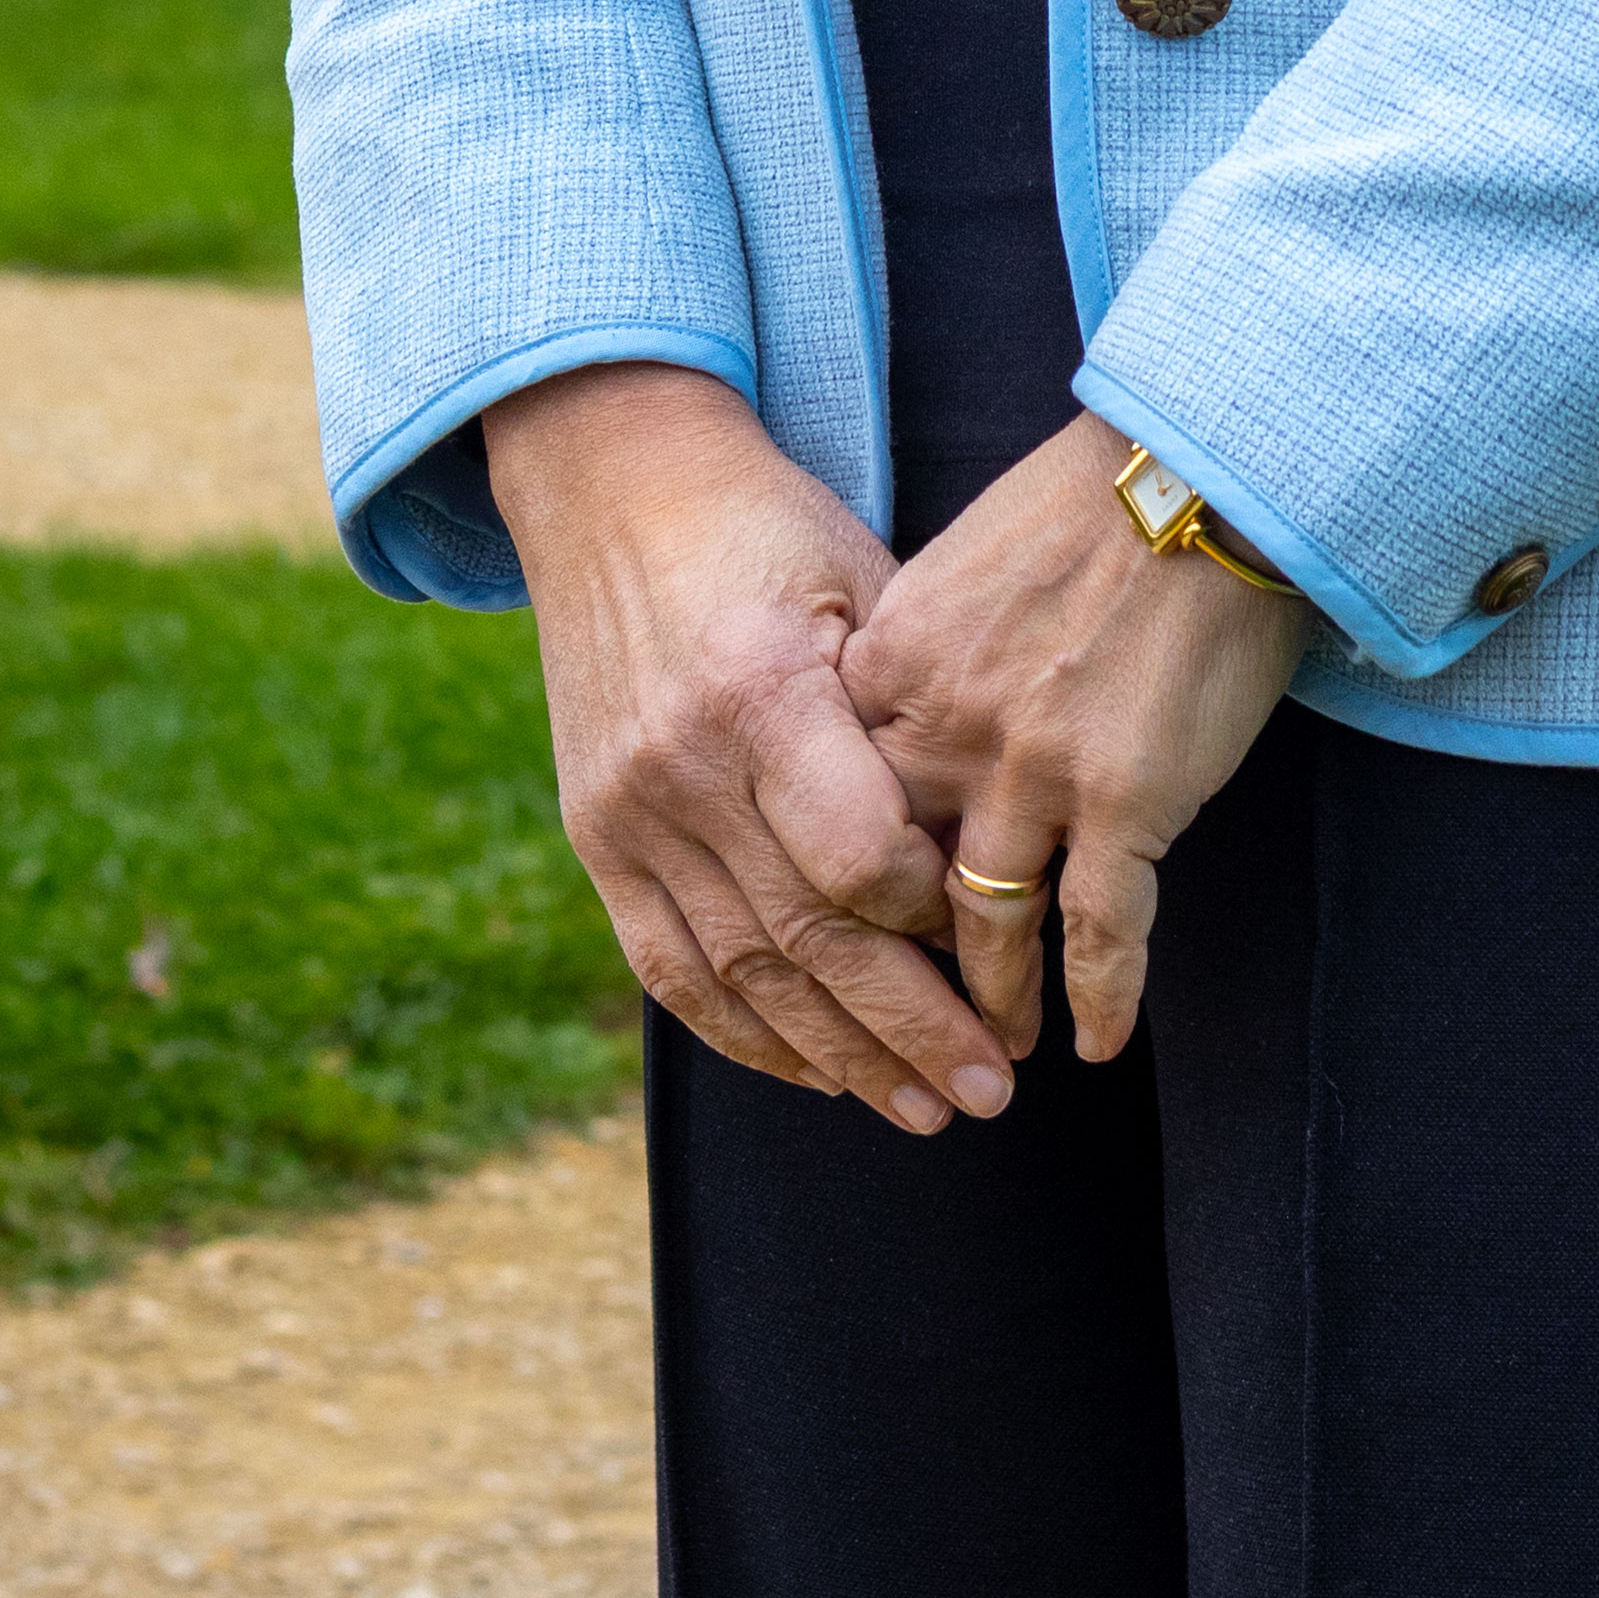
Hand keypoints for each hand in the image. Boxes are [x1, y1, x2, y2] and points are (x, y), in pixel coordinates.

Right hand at [481, 362, 1018, 1134]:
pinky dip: (744, 1035)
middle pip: (807, 936)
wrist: (614, 486)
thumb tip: (980, 851)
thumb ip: (908, 714)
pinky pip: (670, 969)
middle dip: (908, 1028)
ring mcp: (628, 811)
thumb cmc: (770, 527)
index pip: (858, 854)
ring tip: (923, 1111)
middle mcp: (681, 764)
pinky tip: (817, 1076)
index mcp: (760, 688)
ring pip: (741, 972)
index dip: (936, 913)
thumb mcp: (861, 577)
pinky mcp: (595, 838)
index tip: (1002, 938)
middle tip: (991, 1092)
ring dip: (838, 1057)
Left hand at [840, 413, 1310, 1068]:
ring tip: (1000, 1048)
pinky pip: (1104, 930)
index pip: (839, 799)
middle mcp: (947, 728)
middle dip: (900, 968)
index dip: (846, 872)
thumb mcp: (962, 565)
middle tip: (908, 1025)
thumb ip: (918, 654)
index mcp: (892, 663)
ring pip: (990, 924)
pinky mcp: (1127, 801)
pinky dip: (1101, 997)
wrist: (1200, 471)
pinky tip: (1098, 1043)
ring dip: (995, 1001)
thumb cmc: (1088, 501)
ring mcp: (1035, 772)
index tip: (855, 921)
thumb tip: (893, 719)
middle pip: (896, 881)